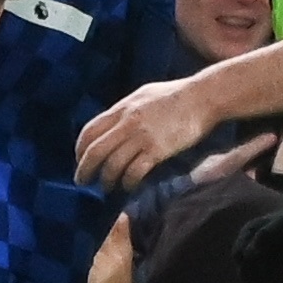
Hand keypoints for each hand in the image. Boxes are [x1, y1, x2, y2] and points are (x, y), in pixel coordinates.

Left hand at [75, 77, 217, 190]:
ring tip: (107, 187)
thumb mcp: (143, 96)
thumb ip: (125, 111)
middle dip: (84, 169)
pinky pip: (135, 171)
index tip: (79, 160)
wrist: (203, 97)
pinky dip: (128, 182)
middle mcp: (127, 123)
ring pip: (113, 164)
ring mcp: (142, 137)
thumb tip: (112, 125)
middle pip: (95, 151)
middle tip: (82, 182)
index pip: (89, 131)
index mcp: (121, 108)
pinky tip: (129, 186)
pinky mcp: (158, 150)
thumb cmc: (176, 95)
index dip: (80, 149)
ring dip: (106, 179)